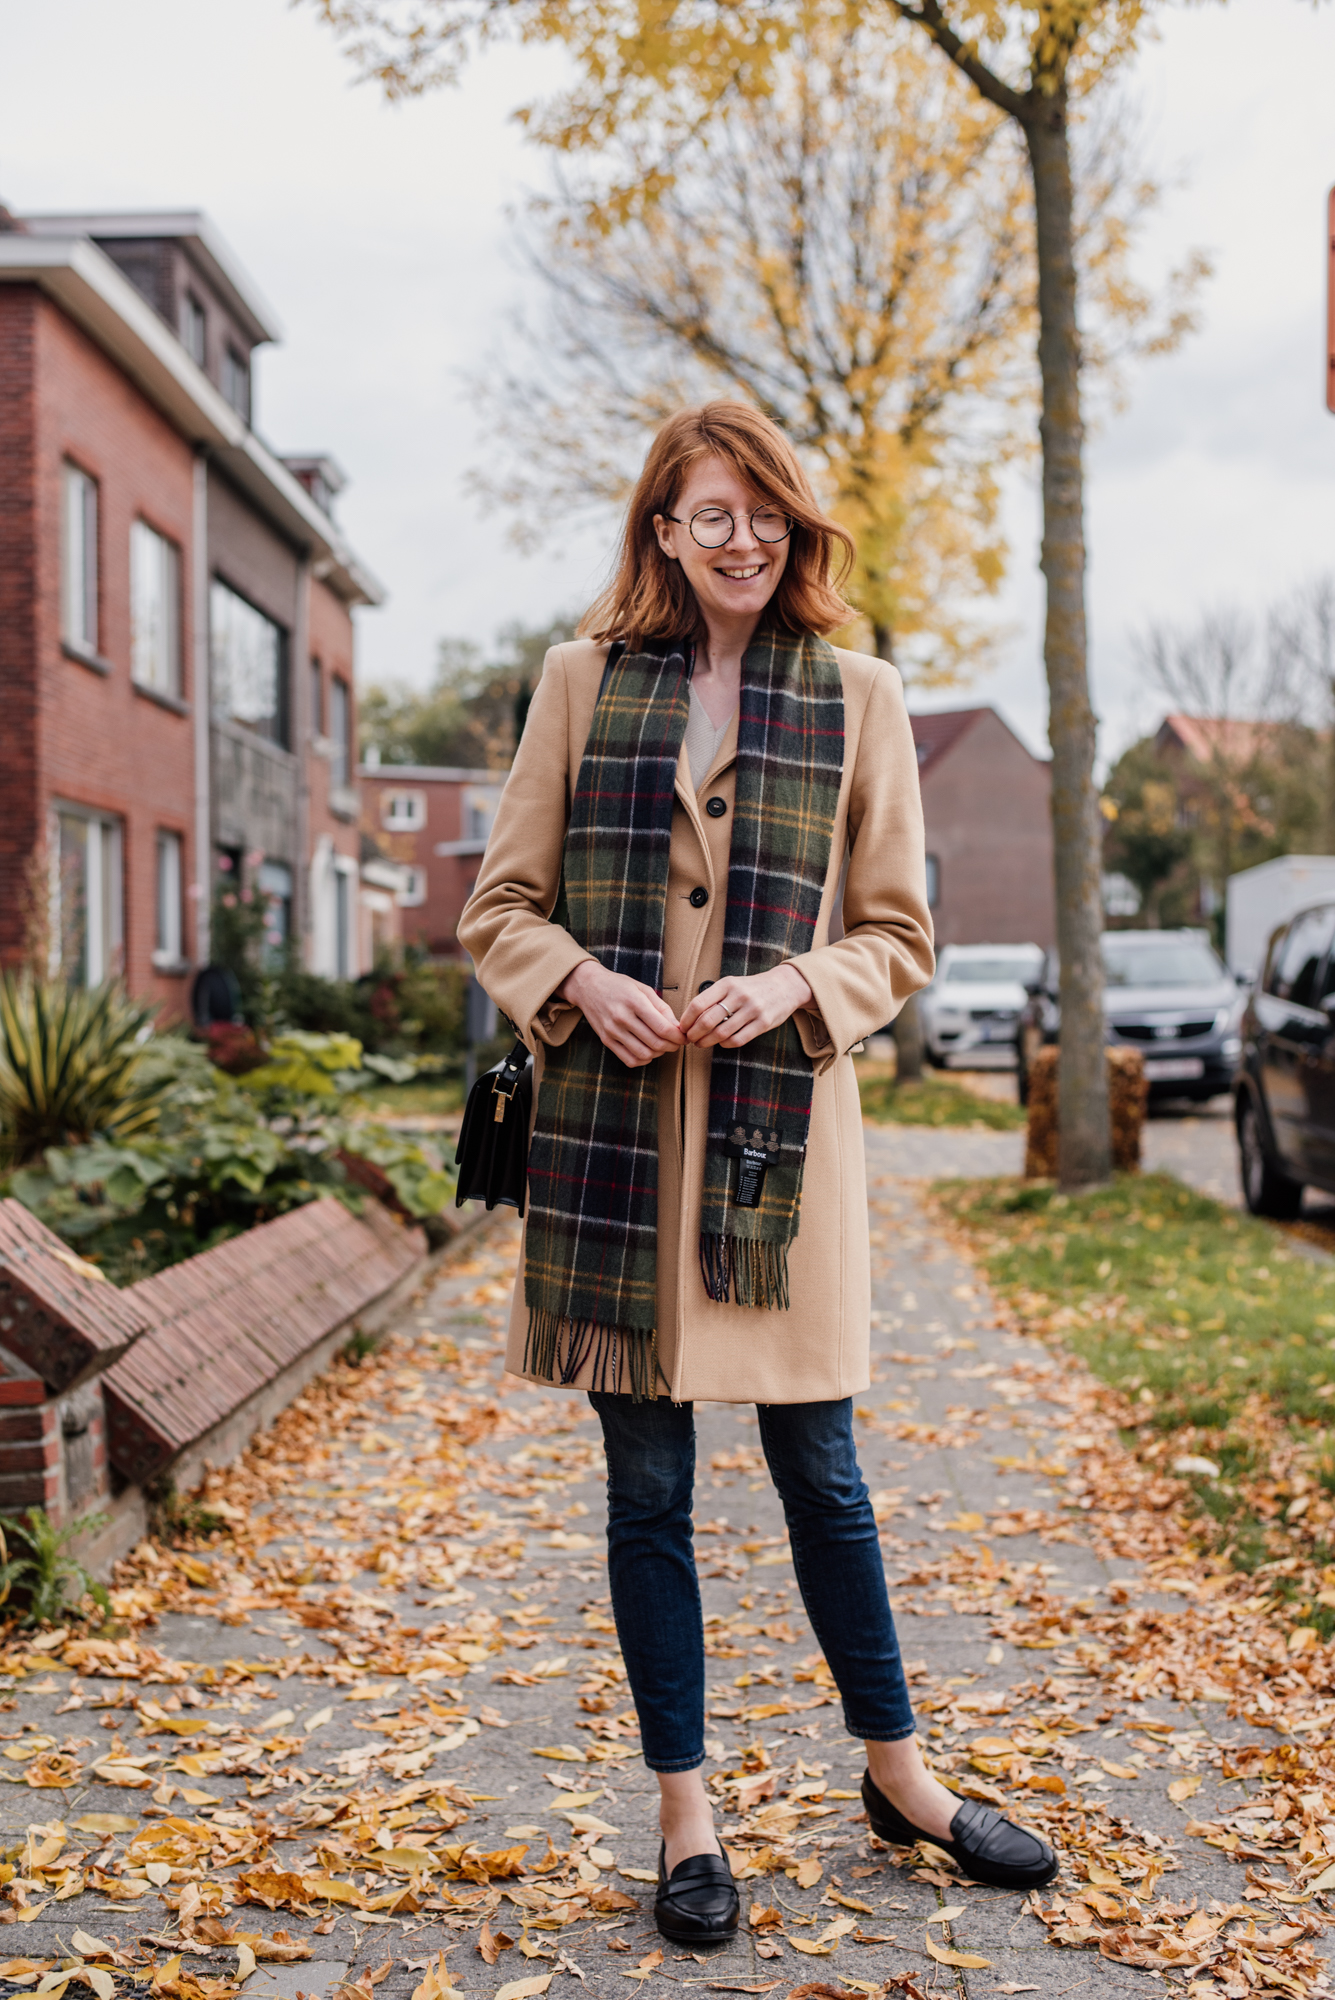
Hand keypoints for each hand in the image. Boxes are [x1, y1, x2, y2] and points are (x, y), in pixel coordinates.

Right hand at [558, 959, 683, 1067]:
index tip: (684, 1037)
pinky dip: (643, 1060)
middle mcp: (622, 1018)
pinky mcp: (606, 1040)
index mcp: (634, 1002)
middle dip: (672, 1046)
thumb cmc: (618, 985)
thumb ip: (661, 1008)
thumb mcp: (642, 989)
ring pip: (644, 1054)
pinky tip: (648, 1052)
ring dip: (658, 1054)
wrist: (588, 986)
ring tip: (662, 1046)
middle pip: (655, 1043)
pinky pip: (629, 1059)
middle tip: (677, 1043)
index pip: (663, 1028)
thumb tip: (677, 1027)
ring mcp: (613, 1031)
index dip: (678, 1037)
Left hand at [679, 963, 814, 1048]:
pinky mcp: (763, 1023)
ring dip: (707, 1042)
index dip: (686, 1020)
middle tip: (690, 1039)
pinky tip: (721, 1043)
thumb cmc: (752, 988)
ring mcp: (753, 1009)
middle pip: (707, 1021)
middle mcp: (739, 995)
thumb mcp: (732, 984)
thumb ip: (713, 997)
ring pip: (721, 1033)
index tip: (683, 1028)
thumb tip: (689, 1018)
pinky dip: (725, 1044)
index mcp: (727, 984)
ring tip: (702, 1043)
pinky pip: (738, 1040)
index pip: (698, 1004)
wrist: (785, 986)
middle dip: (694, 1034)